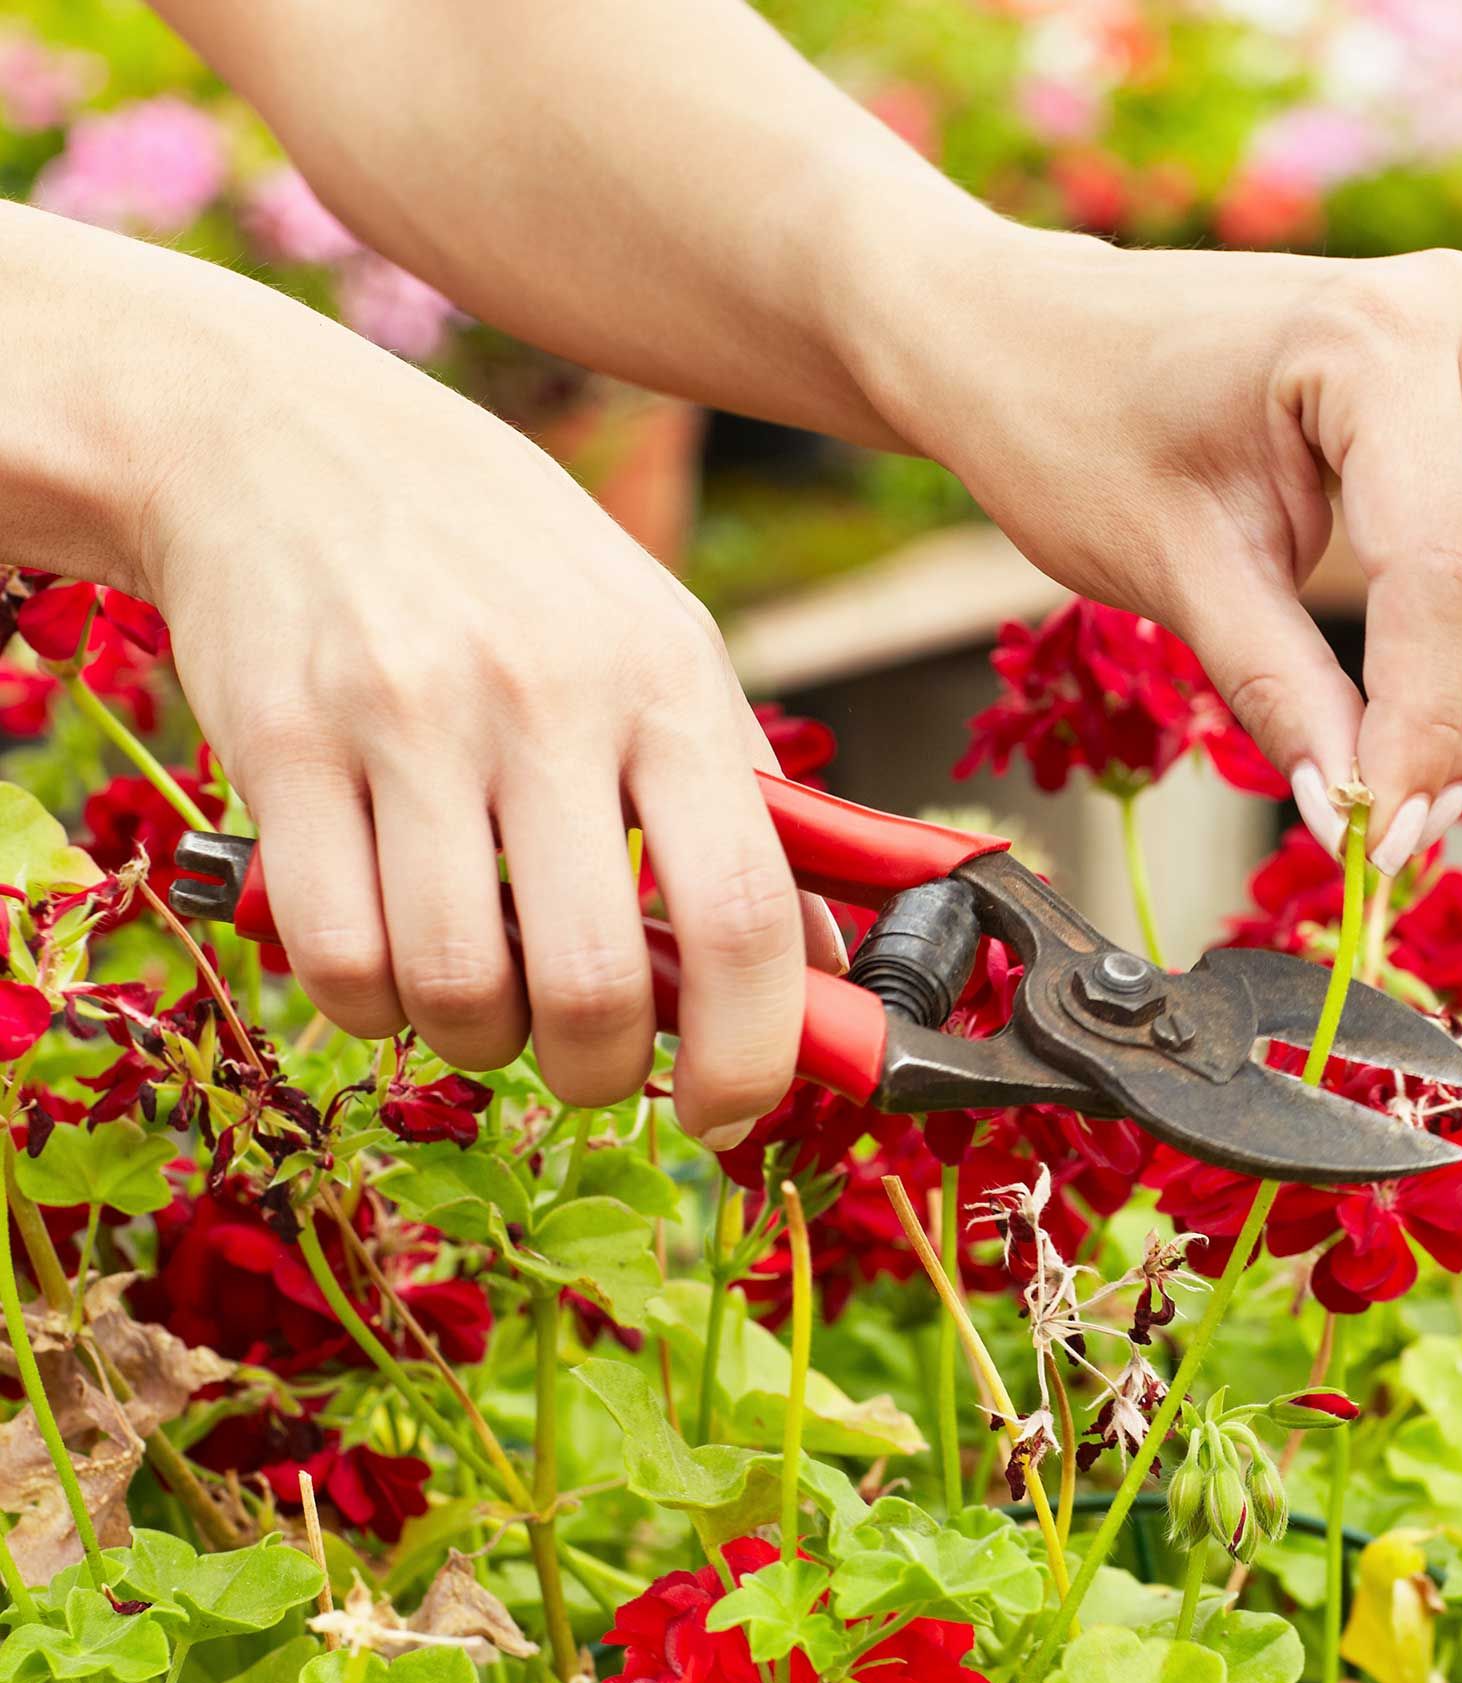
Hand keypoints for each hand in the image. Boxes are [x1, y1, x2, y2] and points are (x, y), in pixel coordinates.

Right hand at [141, 294, 842, 1142]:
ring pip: (457, 990)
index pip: (746, 911)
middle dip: (602, 1073)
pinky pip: (337, 958)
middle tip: (590, 1061)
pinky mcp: (279, 747)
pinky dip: (373, 1008)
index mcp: (667, 679)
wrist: (278, 440)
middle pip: (599, 983)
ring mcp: (406, 722)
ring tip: (487, 1002)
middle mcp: (547, 699)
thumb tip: (829, 968)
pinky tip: (390, 968)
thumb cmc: (502, 563)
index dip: (754, 1050)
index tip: (731, 1109)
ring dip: (480, 1045)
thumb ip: (743, 799)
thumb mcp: (655, 639)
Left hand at [853, 229, 1461, 870]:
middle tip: (1410, 810)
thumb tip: (1359, 812)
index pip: (1444, 575)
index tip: (1381, 839)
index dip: (1426, 730)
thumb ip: (1281, 692)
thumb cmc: (1079, 430)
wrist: (1035, 335)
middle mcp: (1461, 306)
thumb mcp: (1173, 575)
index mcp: (1370, 341)